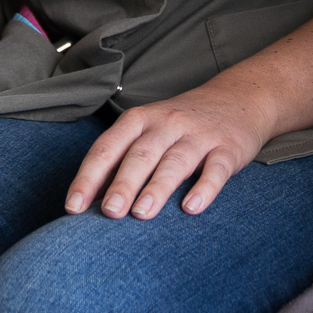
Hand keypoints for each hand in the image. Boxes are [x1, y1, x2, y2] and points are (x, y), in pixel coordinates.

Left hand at [64, 84, 270, 218]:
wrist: (238, 99)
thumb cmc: (180, 126)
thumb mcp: (147, 132)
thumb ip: (121, 161)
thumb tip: (89, 203)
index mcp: (139, 120)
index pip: (108, 148)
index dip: (89, 177)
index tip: (73, 207)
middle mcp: (166, 124)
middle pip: (140, 154)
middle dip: (122, 184)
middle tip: (109, 213)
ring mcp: (198, 135)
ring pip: (174, 161)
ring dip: (157, 188)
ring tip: (142, 214)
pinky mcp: (227, 148)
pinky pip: (215, 169)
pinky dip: (204, 188)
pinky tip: (191, 208)